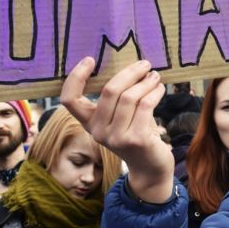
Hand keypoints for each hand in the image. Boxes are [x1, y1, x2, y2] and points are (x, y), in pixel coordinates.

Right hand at [61, 58, 173, 203]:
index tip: (90, 60)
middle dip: (130, 72)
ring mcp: (116, 138)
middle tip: (145, 64)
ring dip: (146, 82)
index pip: (69, 100)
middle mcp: (98, 131)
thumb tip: (132, 64)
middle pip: (109, 91)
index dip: (76, 77)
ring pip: (130, 97)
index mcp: (89, 123)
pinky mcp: (135, 140)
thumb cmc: (137, 134)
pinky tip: (159, 89)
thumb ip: (119, 96)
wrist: (150, 168)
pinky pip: (145, 106)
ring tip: (155, 77)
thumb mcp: (121, 116)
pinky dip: (154, 93)